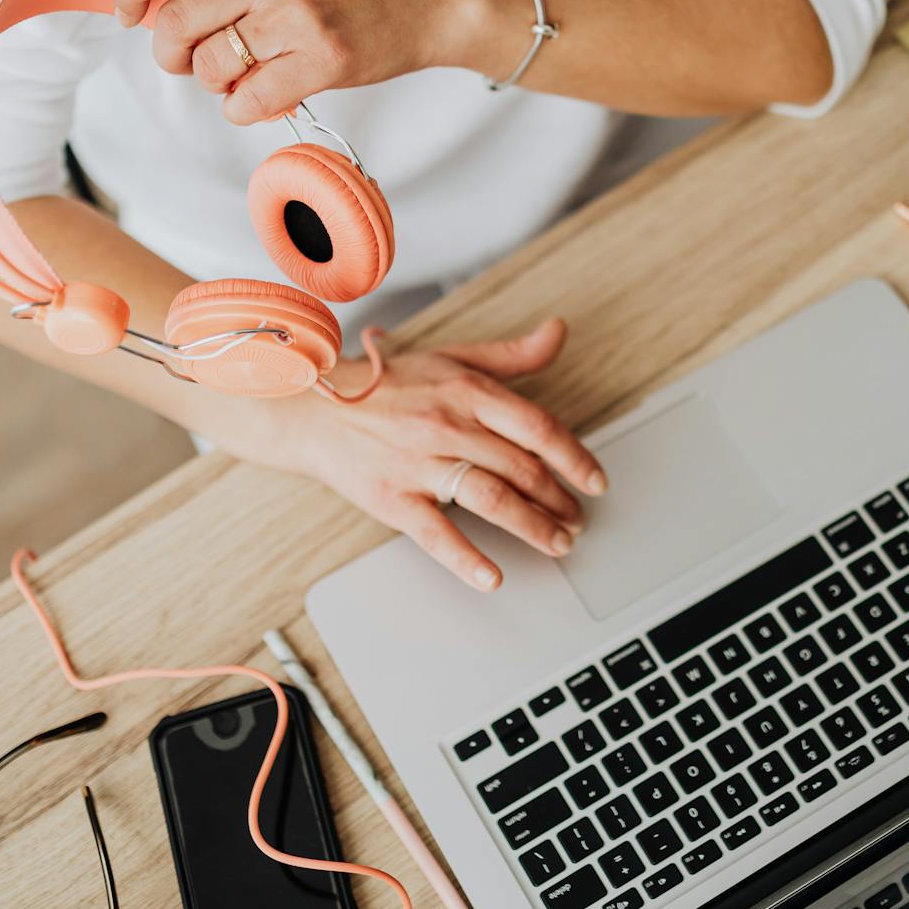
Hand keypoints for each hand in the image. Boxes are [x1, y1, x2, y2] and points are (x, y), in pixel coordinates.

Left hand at [112, 0, 488, 124]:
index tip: (128, 14)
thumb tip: (162, 11)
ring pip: (212, 68)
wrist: (424, 2)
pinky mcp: (322, 60)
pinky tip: (261, 100)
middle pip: (176, 22)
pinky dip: (244, 111)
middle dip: (170, 55)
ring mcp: (296, 17)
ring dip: (216, 87)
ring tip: (243, 79)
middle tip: (190, 63)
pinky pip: (250, 101)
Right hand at [203, 318, 605, 590]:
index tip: (595, 481)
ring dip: (533, 527)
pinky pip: (436, 533)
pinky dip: (467, 559)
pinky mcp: (393, 499)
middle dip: (559, 500)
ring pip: (491, 499)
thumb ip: (512, 354)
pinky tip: (493, 577)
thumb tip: (558, 331)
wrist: (313, 408)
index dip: (575, 457)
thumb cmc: (389, 384)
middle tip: (577, 521)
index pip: (537, 426)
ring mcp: (419, 464)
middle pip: (521, 468)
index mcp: (467, 390)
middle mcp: (447, 426)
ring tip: (558, 544)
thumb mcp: (453, 357)